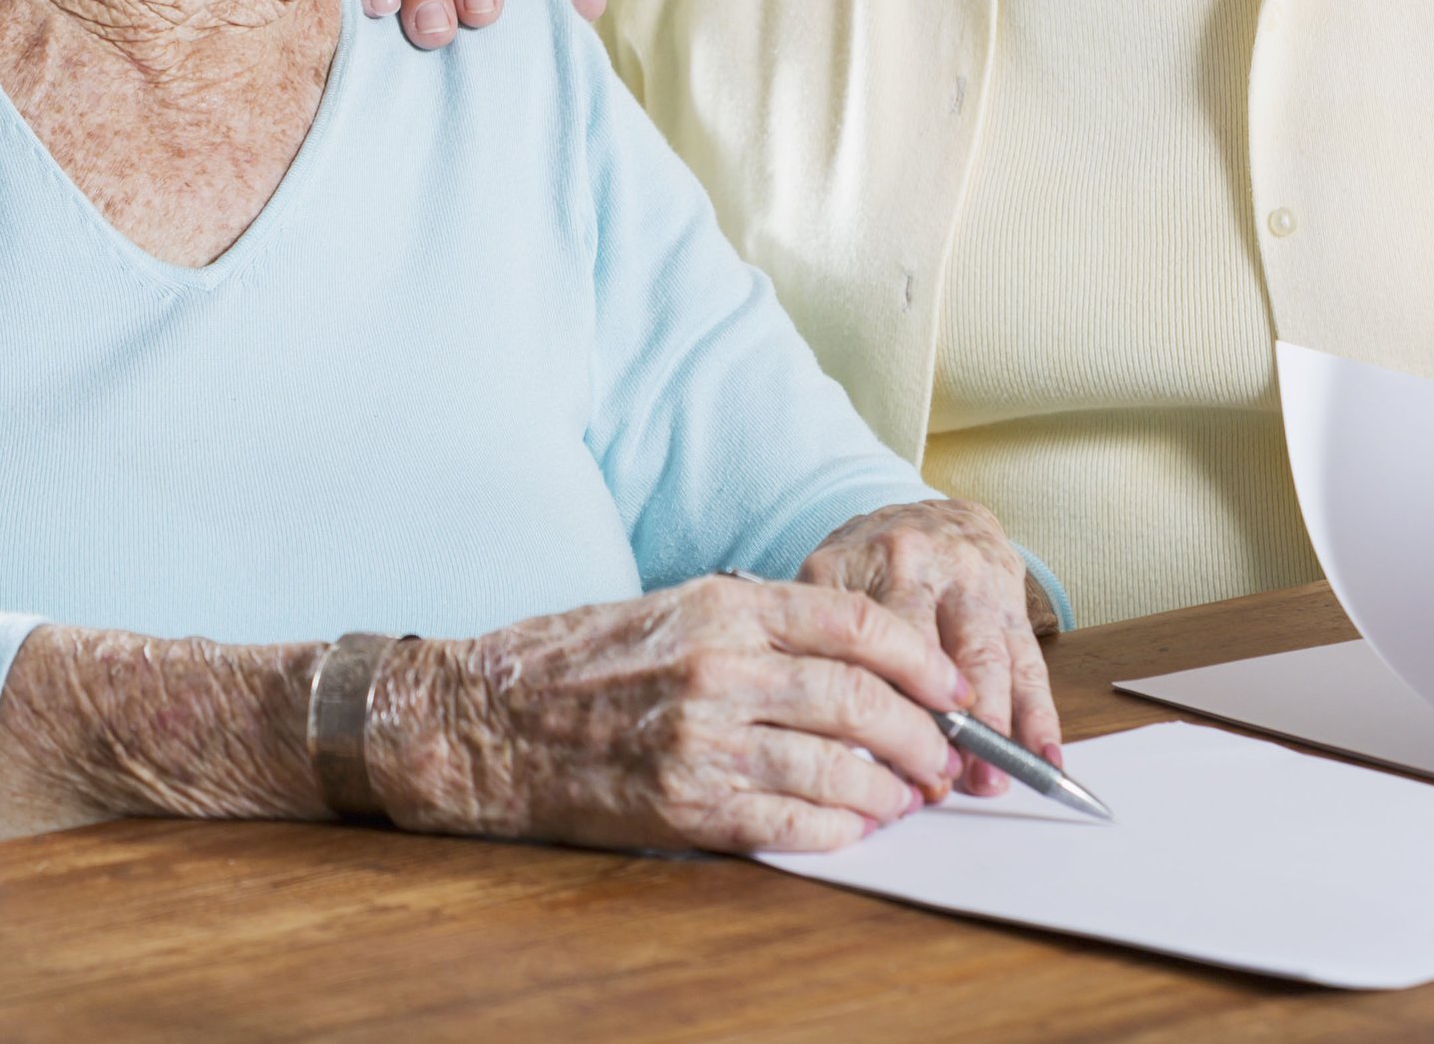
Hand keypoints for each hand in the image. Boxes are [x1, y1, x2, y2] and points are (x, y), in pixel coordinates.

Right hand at [371, 573, 968, 854]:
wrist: (483, 723)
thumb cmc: (572, 663)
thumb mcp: (668, 608)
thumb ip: (756, 625)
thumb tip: (853, 658)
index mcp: (720, 605)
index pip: (854, 620)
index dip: (919, 658)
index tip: (950, 686)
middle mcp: (719, 667)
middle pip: (862, 698)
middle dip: (922, 735)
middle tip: (945, 759)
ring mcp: (704, 740)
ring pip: (839, 765)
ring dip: (891, 788)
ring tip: (909, 798)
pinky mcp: (686, 805)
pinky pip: (793, 820)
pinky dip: (840, 828)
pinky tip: (855, 827)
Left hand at [800, 500, 1062, 800]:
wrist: (933, 516)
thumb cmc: (871, 565)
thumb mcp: (828, 582)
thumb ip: (821, 643)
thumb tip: (824, 736)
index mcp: (866, 563)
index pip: (869, 638)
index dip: (876, 702)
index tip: (872, 758)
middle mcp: (922, 567)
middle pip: (932, 650)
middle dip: (938, 722)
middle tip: (936, 778)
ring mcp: (974, 585)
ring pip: (988, 660)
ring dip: (992, 729)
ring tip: (987, 781)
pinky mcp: (1014, 605)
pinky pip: (1030, 665)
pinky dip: (1040, 717)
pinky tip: (1043, 757)